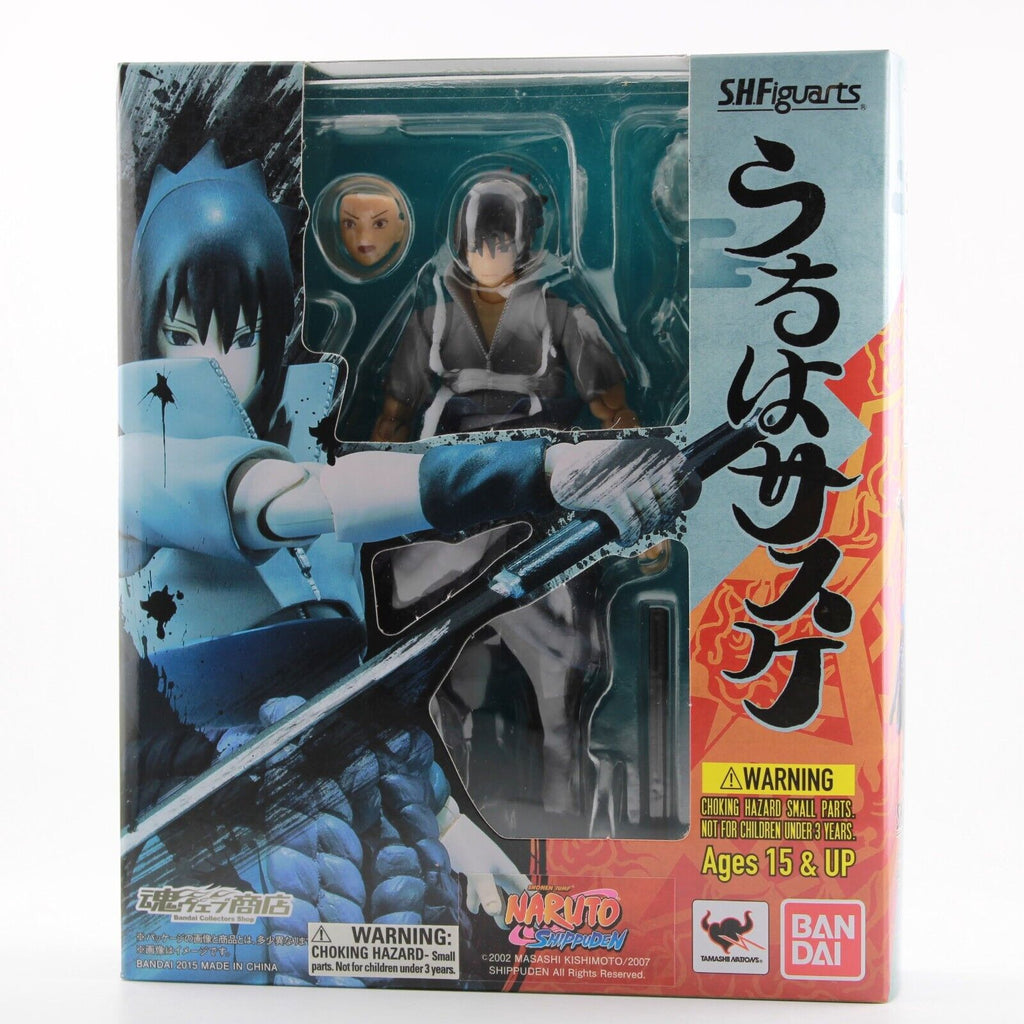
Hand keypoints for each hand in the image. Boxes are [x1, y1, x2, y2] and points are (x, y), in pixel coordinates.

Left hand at [439, 803, 529, 923]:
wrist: (450, 827)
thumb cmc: (468, 846)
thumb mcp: (478, 871)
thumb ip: (487, 892)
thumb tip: (494, 912)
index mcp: (507, 871)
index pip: (526, 890)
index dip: (533, 905)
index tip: (538, 921)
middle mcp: (499, 871)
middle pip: (512, 894)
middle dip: (516, 910)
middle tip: (520, 927)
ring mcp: (487, 870)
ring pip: (496, 893)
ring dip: (498, 908)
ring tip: (501, 924)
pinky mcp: (473, 869)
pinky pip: (479, 889)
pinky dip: (478, 901)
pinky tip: (474, 910)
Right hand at [545, 438, 698, 546]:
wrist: (565, 463)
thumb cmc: (605, 466)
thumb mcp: (638, 458)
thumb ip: (662, 473)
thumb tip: (686, 501)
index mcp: (661, 451)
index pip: (692, 485)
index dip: (683, 504)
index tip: (666, 510)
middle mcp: (649, 462)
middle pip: (673, 507)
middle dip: (660, 519)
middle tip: (643, 520)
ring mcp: (630, 479)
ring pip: (653, 519)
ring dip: (642, 530)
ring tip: (629, 528)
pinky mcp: (610, 496)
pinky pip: (632, 528)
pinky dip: (628, 538)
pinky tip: (621, 537)